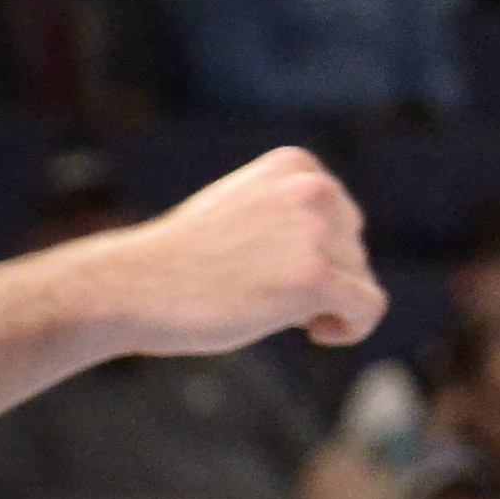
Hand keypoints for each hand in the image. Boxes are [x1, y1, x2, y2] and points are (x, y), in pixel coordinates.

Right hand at [96, 144, 376, 353]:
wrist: (130, 288)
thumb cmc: (179, 259)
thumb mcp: (242, 209)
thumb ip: (291, 212)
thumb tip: (346, 237)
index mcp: (297, 165)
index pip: (340, 217)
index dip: (314, 254)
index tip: (271, 270)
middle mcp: (314, 188)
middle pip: (354, 248)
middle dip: (320, 279)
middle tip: (261, 294)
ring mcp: (315, 231)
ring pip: (359, 280)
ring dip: (324, 304)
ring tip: (268, 308)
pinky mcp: (315, 277)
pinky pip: (369, 306)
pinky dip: (353, 327)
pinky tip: (318, 333)